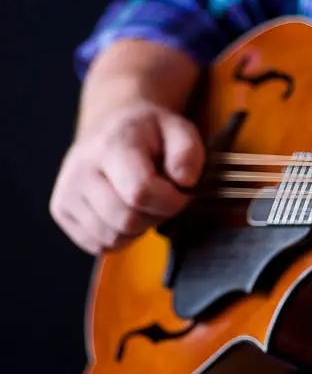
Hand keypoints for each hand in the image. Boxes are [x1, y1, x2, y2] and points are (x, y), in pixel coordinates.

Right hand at [50, 101, 204, 254]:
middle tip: (163, 198)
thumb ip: (189, 153)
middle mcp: (81, 169)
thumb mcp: (180, 131)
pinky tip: (126, 210)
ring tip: (143, 202)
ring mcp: (67, 192)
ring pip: (113, 237)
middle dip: (156, 215)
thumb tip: (184, 181)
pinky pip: (100, 245)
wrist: (113, 127)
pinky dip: (121, 236)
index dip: (170, 201)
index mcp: (112, 145)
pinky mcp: (61, 211)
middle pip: (127, 220)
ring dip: (139, 228)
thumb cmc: (151, 134)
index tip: (181, 191)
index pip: (140, 192)